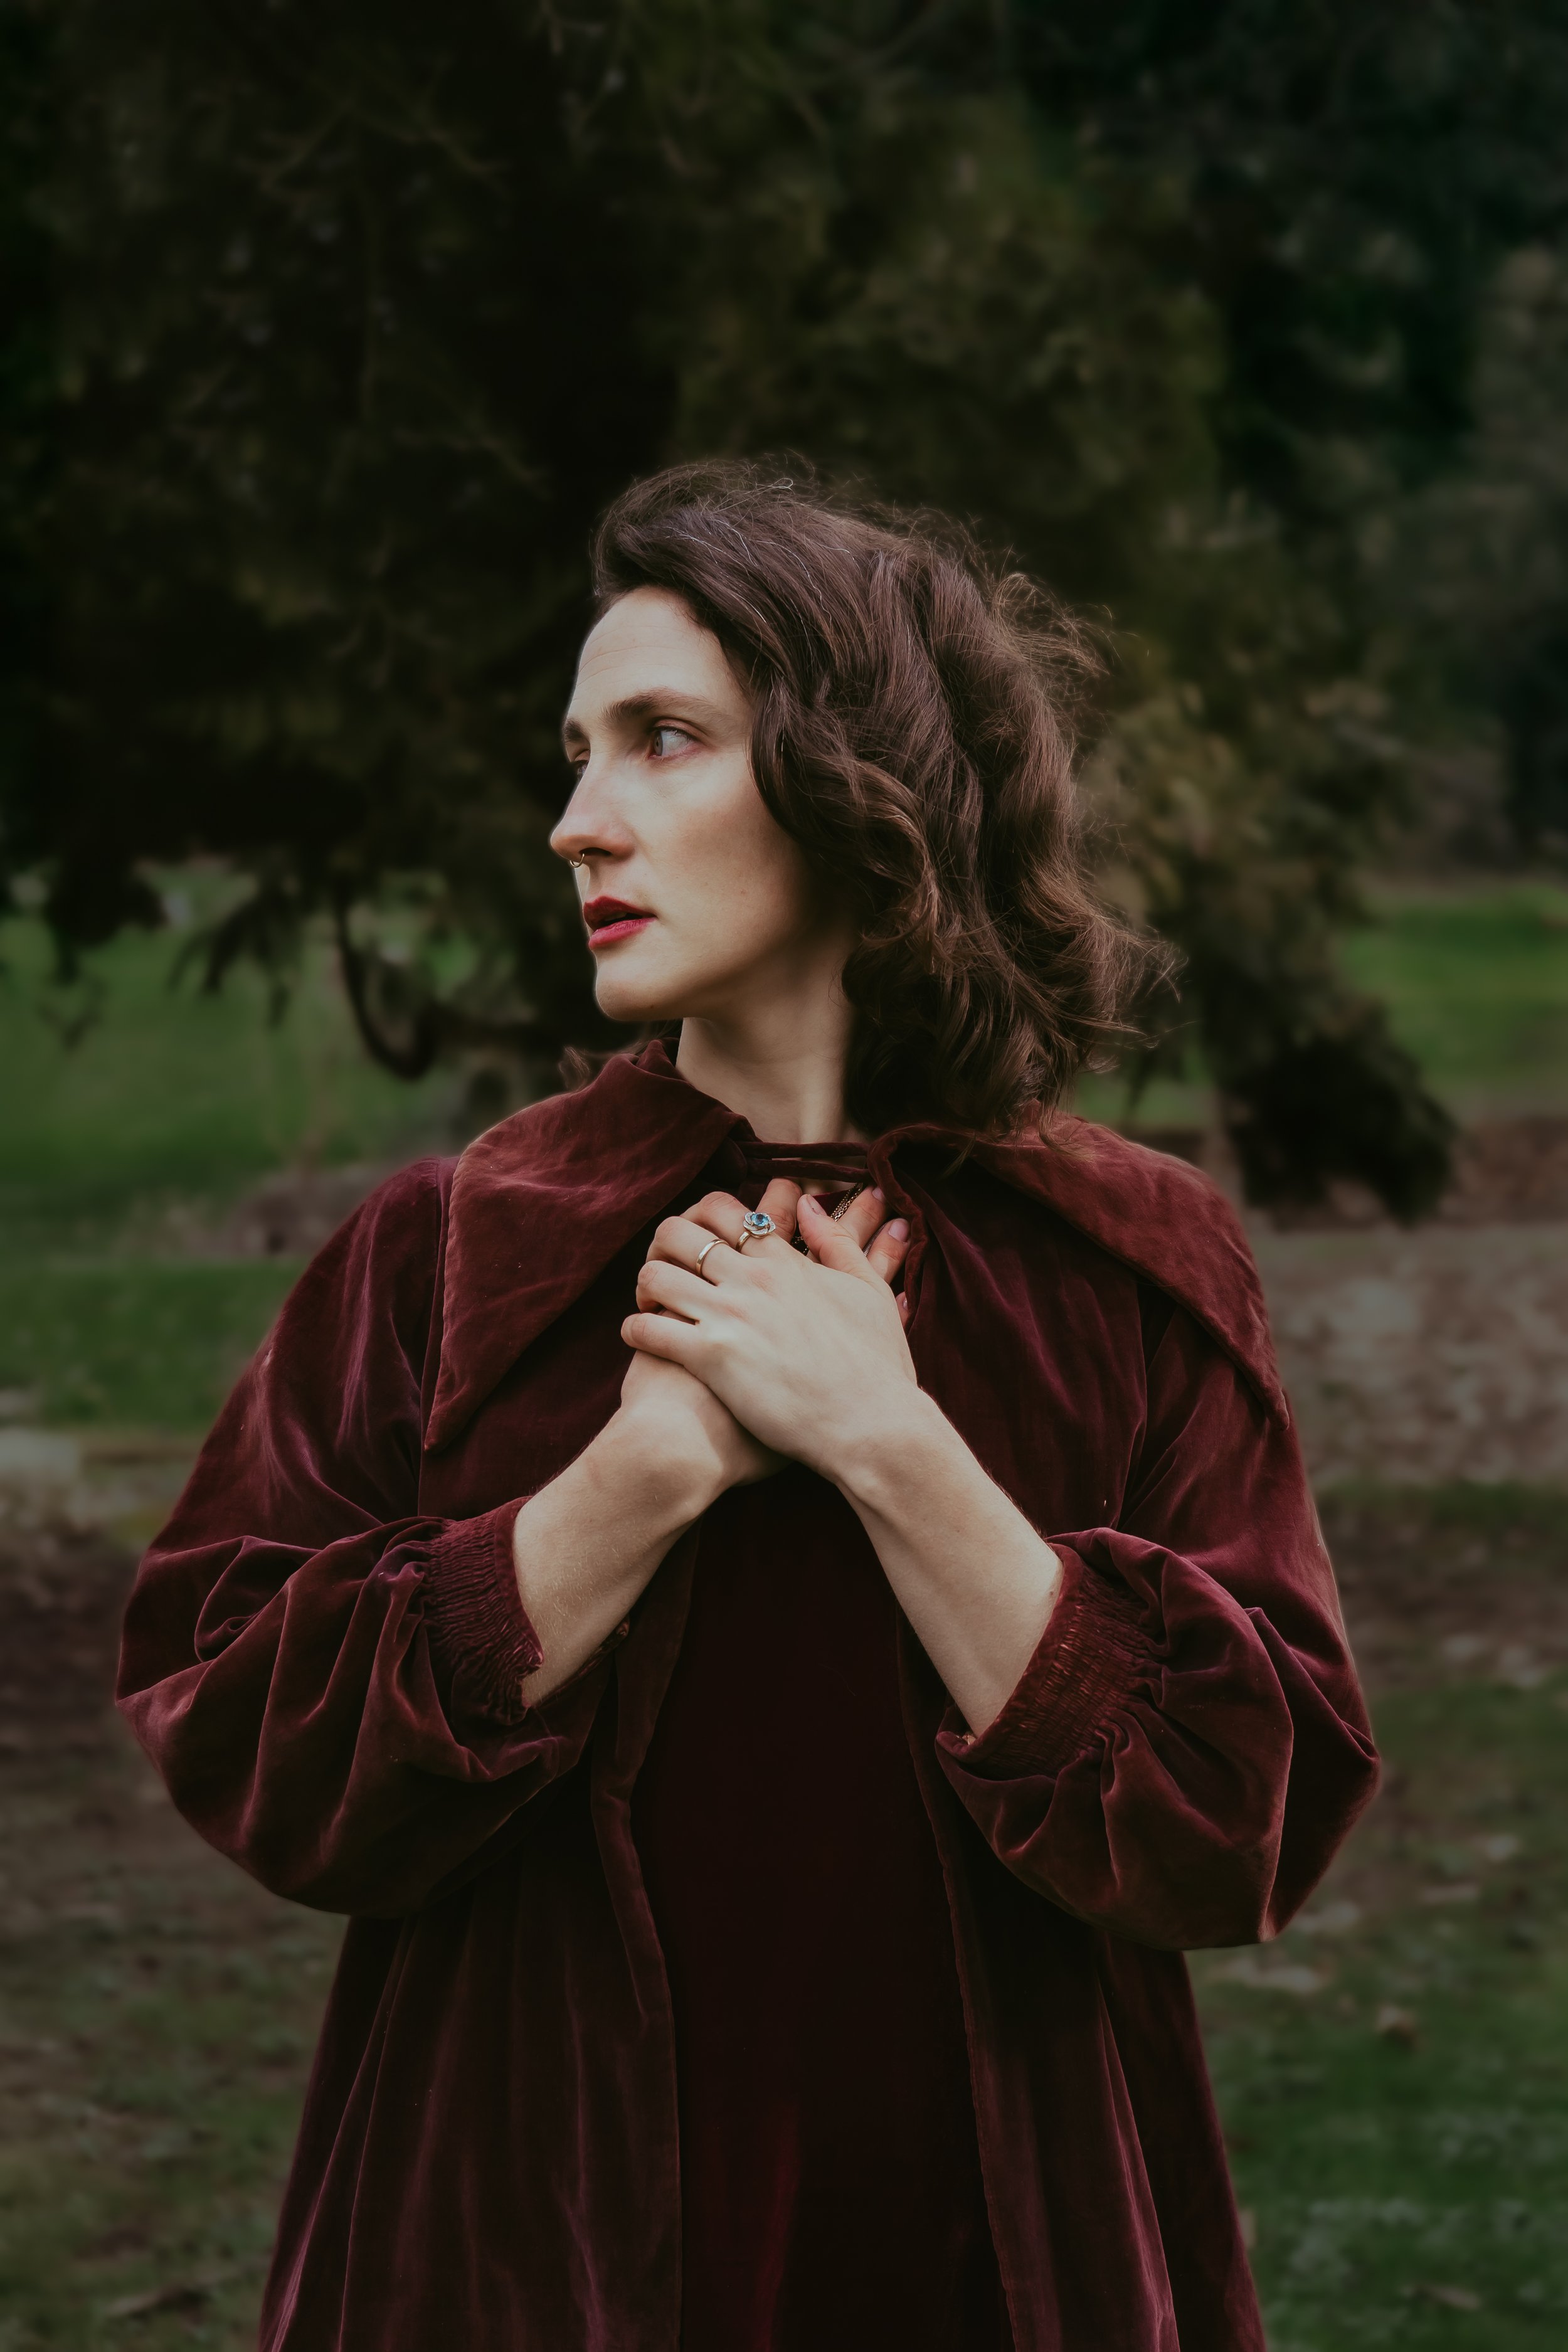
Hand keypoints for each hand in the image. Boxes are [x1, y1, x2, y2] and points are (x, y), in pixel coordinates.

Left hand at [624, 1184, 917, 1483]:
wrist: (872, 1426)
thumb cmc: (878, 1368)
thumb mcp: (870, 1292)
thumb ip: (838, 1244)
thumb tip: (809, 1206)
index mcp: (785, 1262)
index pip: (726, 1212)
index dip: (702, 1218)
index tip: (698, 1241)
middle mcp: (752, 1280)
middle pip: (679, 1232)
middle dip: (662, 1245)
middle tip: (665, 1268)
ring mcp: (729, 1316)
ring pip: (655, 1274)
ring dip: (644, 1285)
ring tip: (650, 1305)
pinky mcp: (711, 1357)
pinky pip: (649, 1328)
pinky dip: (635, 1328)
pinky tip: (640, 1338)